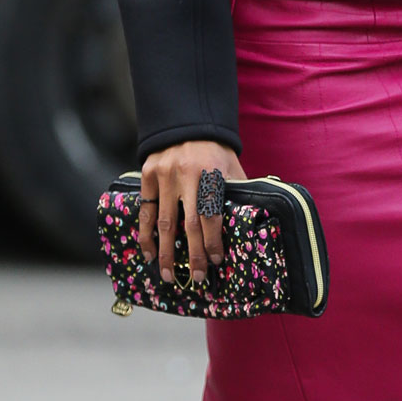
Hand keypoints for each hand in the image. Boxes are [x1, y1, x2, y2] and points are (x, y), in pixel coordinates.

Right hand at [139, 141, 242, 286]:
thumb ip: (239, 191)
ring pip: (164, 222)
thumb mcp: (232, 166)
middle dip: (193, 255)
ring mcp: (164, 175)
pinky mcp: (147, 174)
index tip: (216, 260)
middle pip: (189, 224)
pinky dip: (146, 234)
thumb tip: (255, 218)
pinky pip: (146, 211)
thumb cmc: (215, 150)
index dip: (213, 241)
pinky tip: (149, 252)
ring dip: (165, 252)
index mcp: (210, 172)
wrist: (187, 122)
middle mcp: (186, 174)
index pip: (212, 214)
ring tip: (169, 275)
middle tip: (197, 278)